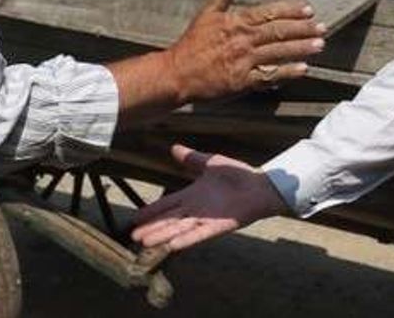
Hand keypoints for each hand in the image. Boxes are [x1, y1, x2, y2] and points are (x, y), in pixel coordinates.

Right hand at [132, 144, 287, 250]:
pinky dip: (186, 240)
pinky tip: (172, 246)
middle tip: (133, 236)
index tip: (134, 218)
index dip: (151, 211)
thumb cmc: (237, 175)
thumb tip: (173, 147)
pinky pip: (199, 234)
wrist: (260, 186)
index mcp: (192, 195)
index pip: (166, 204)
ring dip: (162, 236)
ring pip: (178, 229)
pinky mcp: (217, 227)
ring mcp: (205, 219)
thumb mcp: (211, 163)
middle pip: (168, 220)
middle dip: (151, 228)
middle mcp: (195, 210)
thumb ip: (192, 158)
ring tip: (145, 243)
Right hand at [167, 0, 323, 102]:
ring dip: (301, 48)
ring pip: (278, 52)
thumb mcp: (206, 14)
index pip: (269, 13)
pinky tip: (303, 69)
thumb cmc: (192, 44)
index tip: (308, 9)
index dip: (290, 10)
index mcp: (236, 22)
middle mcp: (243, 40)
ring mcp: (244, 61)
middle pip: (278, 32)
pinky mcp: (243, 81)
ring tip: (319, 45)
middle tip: (322, 27)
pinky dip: (287, 72)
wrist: (177, 73)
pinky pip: (269, 75)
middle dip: (302, 29)